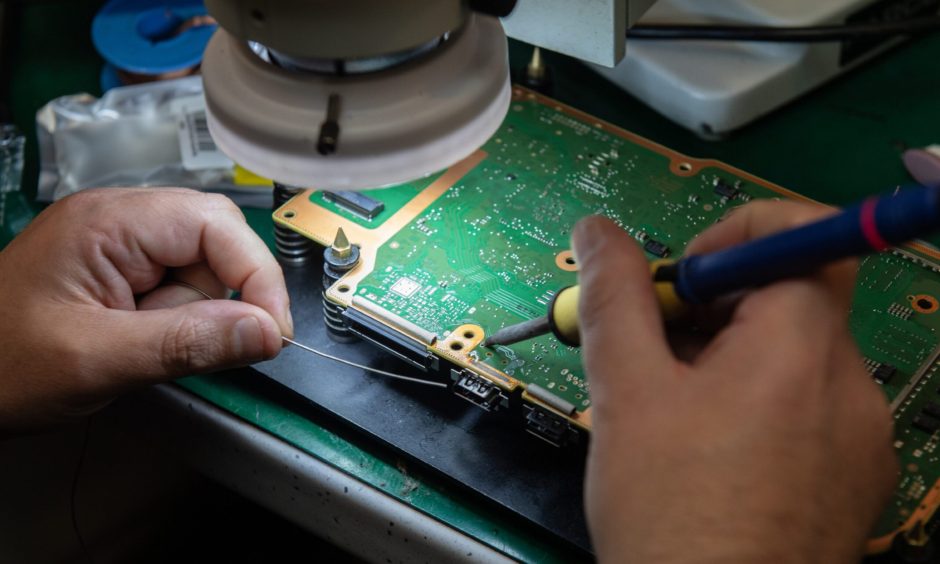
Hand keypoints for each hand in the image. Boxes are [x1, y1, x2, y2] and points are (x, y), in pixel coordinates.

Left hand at [0, 188, 291, 428]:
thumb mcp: (99, 360)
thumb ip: (188, 343)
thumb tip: (268, 332)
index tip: (269, 333)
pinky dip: (169, 320)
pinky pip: (173, 287)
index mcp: (109, 221)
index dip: (255, 275)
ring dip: (185, 315)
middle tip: (182, 345)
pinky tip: (134, 340)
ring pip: (198, 270)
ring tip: (135, 345)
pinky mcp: (116, 269)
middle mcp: (117, 219)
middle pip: (213, 243)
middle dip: (213, 299)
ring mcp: (116, 243)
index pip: (217, 224)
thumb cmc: (1, 367)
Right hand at [575, 202, 896, 563]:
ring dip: (729, 357)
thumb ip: (615, 295)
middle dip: (712, 306)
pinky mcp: (852, 477)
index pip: (799, 234)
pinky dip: (757, 402)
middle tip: (653, 349)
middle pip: (788, 297)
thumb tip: (598, 232)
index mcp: (800, 347)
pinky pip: (806, 407)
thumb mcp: (626, 391)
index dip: (729, 238)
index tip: (678, 281)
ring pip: (792, 356)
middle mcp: (848, 385)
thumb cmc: (672, 515)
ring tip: (670, 410)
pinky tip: (707, 449)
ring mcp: (859, 436)